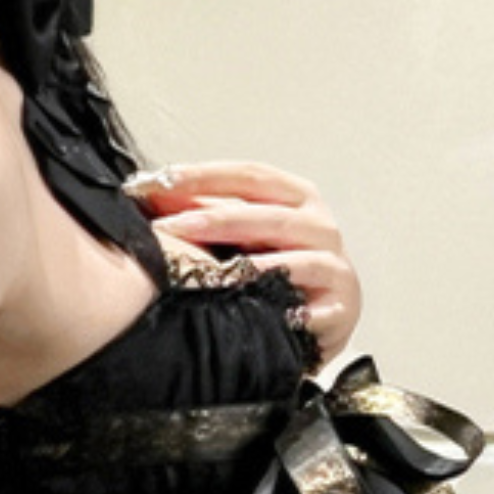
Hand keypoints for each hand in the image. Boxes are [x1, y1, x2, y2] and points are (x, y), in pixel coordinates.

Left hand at [127, 160, 360, 367]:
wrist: (320, 318)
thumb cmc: (276, 269)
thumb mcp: (240, 235)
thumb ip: (203, 212)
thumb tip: (152, 192)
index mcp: (295, 197)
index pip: (249, 176)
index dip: (204, 176)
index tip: (157, 182)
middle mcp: (319, 225)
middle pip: (269, 215)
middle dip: (217, 220)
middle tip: (172, 228)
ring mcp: (334, 265)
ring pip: (298, 259)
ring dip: (256, 267)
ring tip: (217, 275)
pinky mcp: (341, 308)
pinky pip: (318, 309)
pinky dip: (297, 312)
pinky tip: (270, 315)